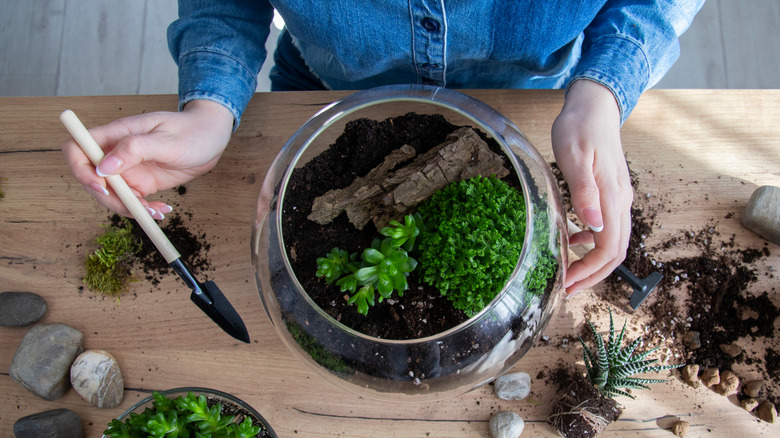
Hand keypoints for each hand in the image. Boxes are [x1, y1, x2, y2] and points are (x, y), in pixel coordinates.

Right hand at [61, 100, 233, 218]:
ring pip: (111, 195)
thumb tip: (104, 166)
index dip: (80, 170)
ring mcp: (128, 169)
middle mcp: (117, 153)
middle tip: (137, 208)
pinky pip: (132, 201)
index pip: (77, 149)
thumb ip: (135, 150)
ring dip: (128, 209)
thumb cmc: (192, 130)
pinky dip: (143, 210)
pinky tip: (162, 210)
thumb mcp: (166, 140)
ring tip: (155, 212)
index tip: (101, 186)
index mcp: (116, 134)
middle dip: (109, 199)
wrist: (212, 137)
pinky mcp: (142, 183)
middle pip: (91, 180)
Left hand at [551, 79, 633, 295]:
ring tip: (568, 273)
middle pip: (615, 253)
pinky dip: (592, 242)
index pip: (609, 249)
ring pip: (613, 242)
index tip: (567, 284)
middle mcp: (621, 202)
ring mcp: (618, 198)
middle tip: (566, 289)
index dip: (590, 272)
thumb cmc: (580, 128)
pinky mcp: (611, 193)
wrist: (595, 106)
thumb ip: (584, 193)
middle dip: (592, 275)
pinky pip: (608, 228)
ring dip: (593, 262)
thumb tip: (594, 228)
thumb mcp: (574, 158)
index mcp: (613, 197)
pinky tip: (573, 241)